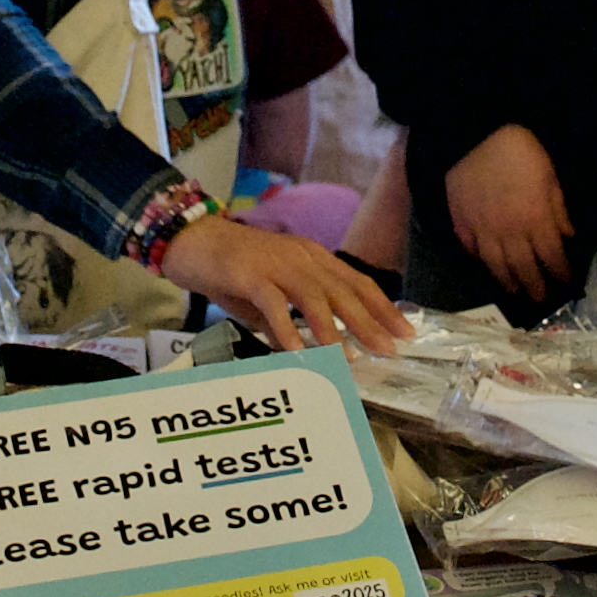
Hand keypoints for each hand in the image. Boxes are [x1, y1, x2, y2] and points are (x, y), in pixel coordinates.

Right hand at [159, 215, 411, 354]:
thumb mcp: (268, 296)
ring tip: (348, 357)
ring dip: (331, 329)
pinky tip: (295, 350)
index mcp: (312, 258)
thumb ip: (287, 319)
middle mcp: (301, 257)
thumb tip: (305, 349)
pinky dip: (285, 326)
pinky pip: (272, 302)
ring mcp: (276, 263)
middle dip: (368, 322)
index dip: (383, 307)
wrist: (191, 240)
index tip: (405, 331)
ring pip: (312, 296)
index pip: (356, 282)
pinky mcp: (249, 273)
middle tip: (389, 349)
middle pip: (342, 290)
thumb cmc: (230, 269)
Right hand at [443, 125, 574, 301]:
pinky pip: (471, 249)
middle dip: (535, 287)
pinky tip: (486, 265)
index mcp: (535, 220)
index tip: (566, 283)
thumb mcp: (550, 176)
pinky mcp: (461, 223)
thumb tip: (567, 236)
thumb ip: (558, 209)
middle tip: (541, 301)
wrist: (475, 135)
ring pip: (496, 266)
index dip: (560, 273)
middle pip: (524, 269)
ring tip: (514, 291)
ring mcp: (482, 230)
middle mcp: (509, 233)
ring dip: (507, 282)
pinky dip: (480, 261)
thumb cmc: (521, 150)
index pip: (552, 256)